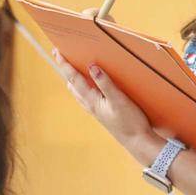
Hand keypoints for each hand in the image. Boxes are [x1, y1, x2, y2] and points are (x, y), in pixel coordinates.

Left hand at [48, 48, 161, 162]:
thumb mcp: (119, 100)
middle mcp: (90, 105)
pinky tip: (87, 88)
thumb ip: (105, 83)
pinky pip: (86, 98)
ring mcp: (95, 110)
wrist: (138, 142)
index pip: (74, 78)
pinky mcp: (102, 114)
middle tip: (61, 57)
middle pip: (72, 84)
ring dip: (73, 80)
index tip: (57, 52)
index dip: (65, 64)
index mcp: (92, 100)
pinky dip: (82, 88)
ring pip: (78, 92)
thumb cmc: (131, 122)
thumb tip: (92, 67)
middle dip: (66, 70)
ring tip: (71, 69)